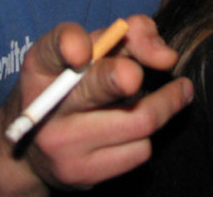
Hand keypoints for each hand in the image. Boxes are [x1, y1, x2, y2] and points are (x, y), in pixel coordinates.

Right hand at [0, 15, 193, 191]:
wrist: (35, 147)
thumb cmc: (75, 84)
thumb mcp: (92, 50)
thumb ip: (130, 36)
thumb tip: (166, 55)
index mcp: (43, 65)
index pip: (53, 48)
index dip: (67, 46)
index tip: (81, 51)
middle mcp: (47, 106)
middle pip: (97, 86)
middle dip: (127, 75)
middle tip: (169, 59)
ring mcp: (64, 145)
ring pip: (139, 120)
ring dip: (166, 103)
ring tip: (176, 92)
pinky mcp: (83, 175)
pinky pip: (140, 150)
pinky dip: (148, 133)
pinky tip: (140, 124)